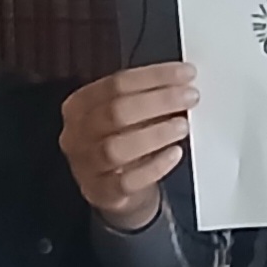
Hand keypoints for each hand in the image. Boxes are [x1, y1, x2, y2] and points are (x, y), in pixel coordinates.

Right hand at [60, 63, 195, 232]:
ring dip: (155, 134)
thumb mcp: (129, 116)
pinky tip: (175, 154)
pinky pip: (127, 181)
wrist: (118, 192)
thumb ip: (148, 98)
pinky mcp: (101, 192)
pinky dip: (154, 167)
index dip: (154, 77)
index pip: (116, 83)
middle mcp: (76, 134)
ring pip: (116, 148)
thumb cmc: (126, 143)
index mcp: (80, 105)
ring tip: (182, 126)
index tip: (186, 73)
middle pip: (115, 112)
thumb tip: (182, 83)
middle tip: (190, 97)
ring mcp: (85, 165)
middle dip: (158, 101)